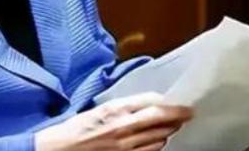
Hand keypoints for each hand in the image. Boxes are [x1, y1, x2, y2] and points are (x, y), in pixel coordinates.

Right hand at [35, 93, 193, 150]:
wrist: (60, 150)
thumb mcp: (99, 110)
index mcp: (115, 108)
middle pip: (161, 119)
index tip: (179, 102)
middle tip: (188, 113)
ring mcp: (126, 146)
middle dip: (178, 116)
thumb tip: (145, 105)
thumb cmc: (76, 129)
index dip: (169, 102)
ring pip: (159, 137)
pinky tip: (159, 142)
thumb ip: (122, 107)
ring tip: (174, 126)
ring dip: (169, 131)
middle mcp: (123, 126)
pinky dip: (158, 146)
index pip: (152, 102)